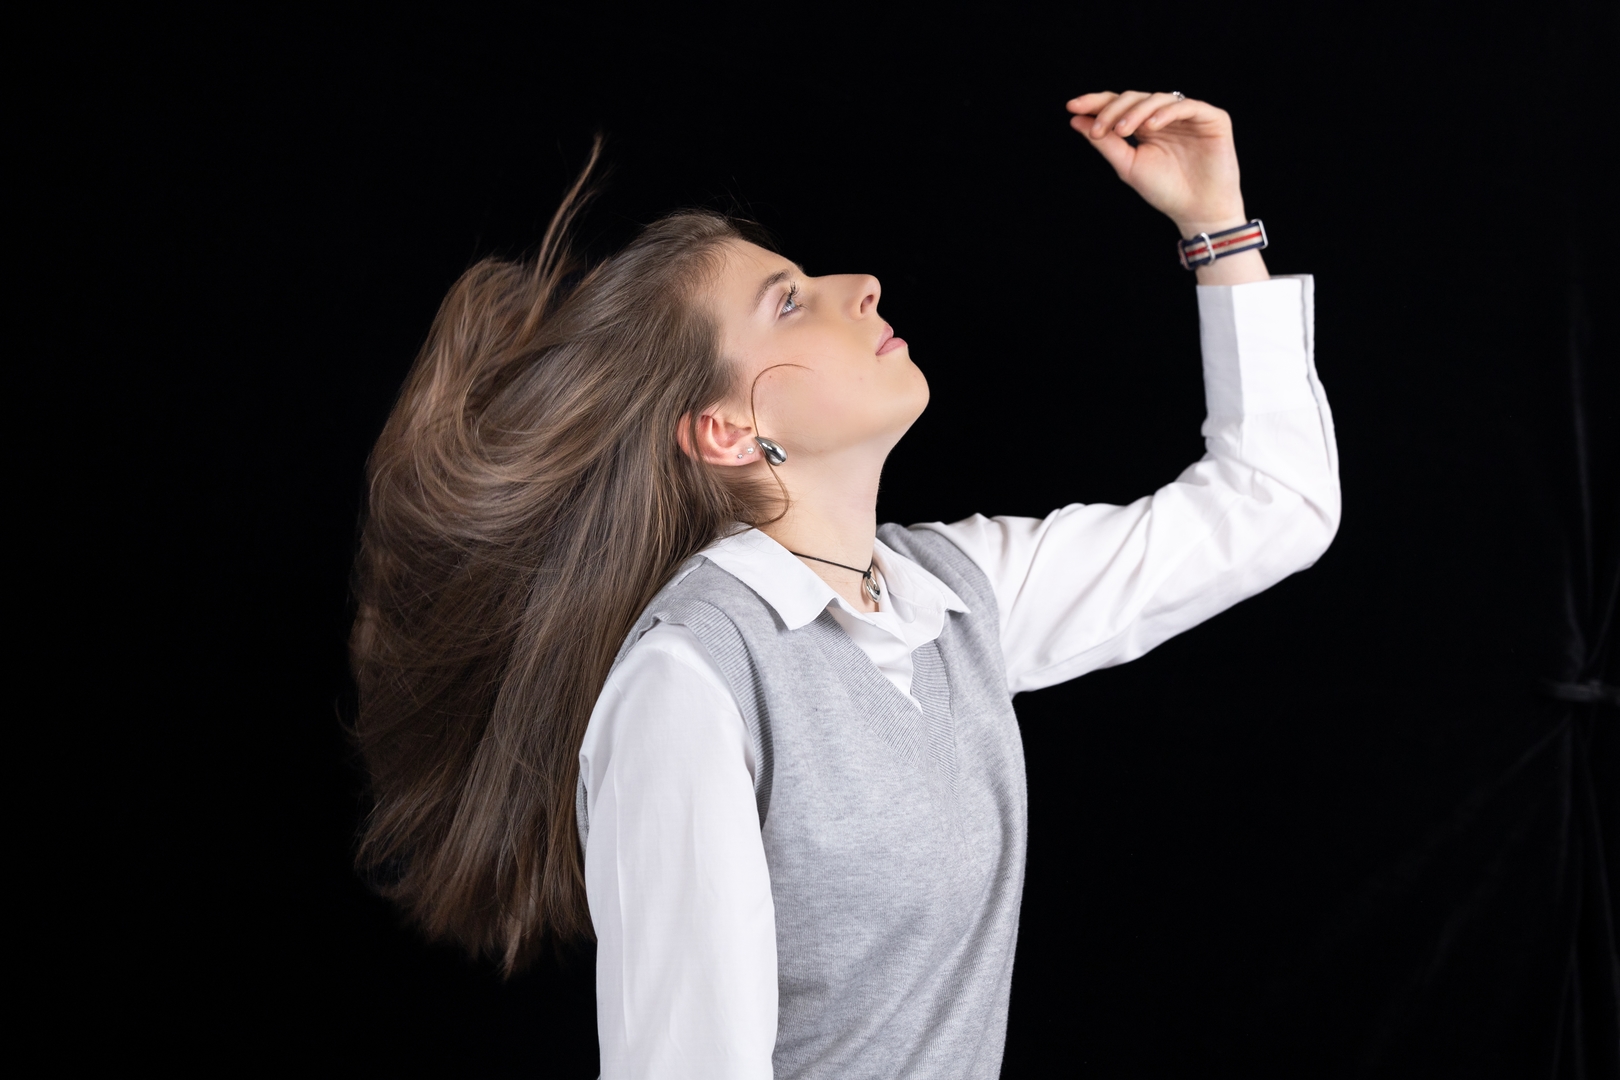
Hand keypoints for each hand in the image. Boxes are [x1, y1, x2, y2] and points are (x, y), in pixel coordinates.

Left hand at [1066, 91, 1247, 238]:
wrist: (1198, 211)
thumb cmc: (1165, 191)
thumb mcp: (1128, 165)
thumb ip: (1105, 143)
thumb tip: (1075, 120)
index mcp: (1145, 126)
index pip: (1118, 106)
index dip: (1096, 103)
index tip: (1071, 107)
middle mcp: (1165, 116)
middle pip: (1134, 98)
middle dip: (1112, 110)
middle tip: (1099, 129)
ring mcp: (1189, 115)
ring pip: (1157, 99)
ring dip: (1135, 112)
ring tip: (1121, 131)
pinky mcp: (1212, 118)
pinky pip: (1186, 107)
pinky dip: (1165, 113)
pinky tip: (1150, 127)